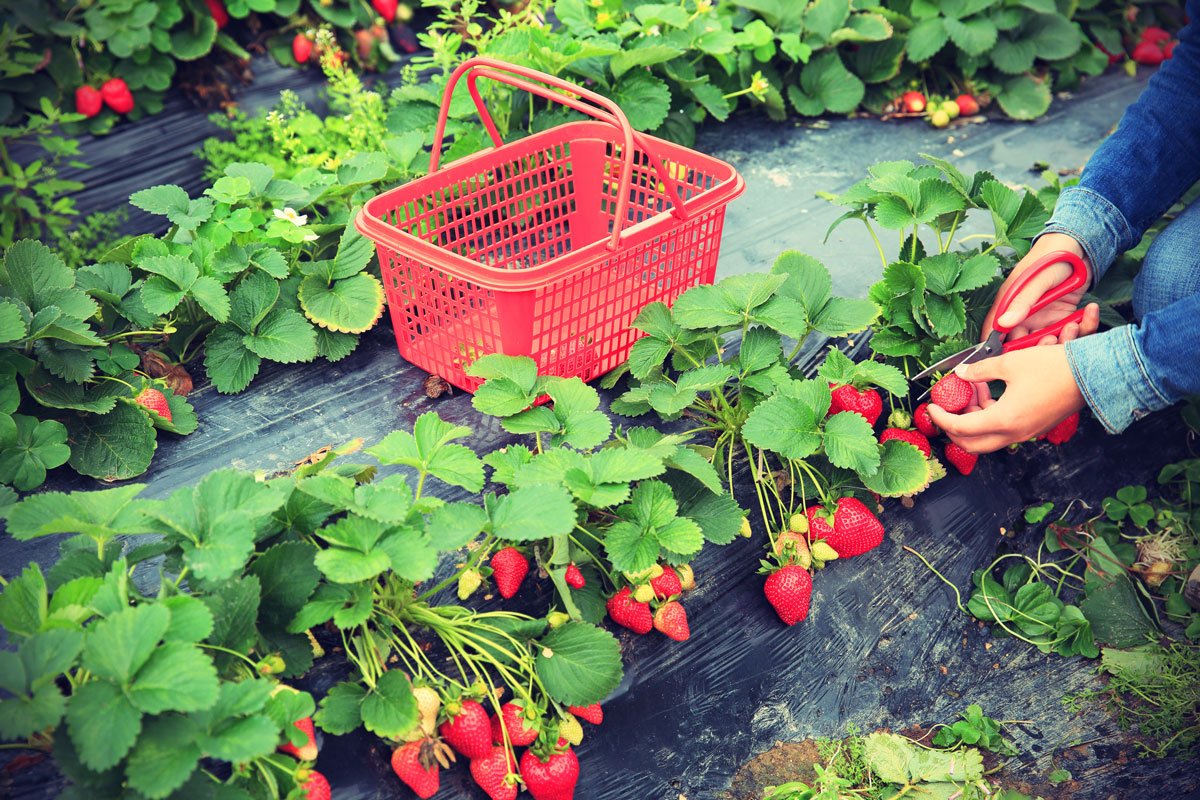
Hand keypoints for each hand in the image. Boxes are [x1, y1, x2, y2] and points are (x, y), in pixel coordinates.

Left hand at [927, 345, 1084, 452]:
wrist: (1094, 374)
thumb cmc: (1054, 368)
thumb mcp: (1011, 363)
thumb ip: (981, 371)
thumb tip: (962, 374)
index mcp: (1004, 420)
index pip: (960, 429)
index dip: (941, 418)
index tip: (932, 407)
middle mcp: (1014, 434)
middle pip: (972, 443)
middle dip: (954, 427)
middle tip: (949, 406)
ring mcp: (1027, 433)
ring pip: (989, 438)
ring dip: (974, 419)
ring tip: (972, 390)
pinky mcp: (1036, 427)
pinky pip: (1005, 430)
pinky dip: (991, 417)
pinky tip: (991, 392)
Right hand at [982, 232, 1099, 343]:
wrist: (1082, 245)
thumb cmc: (1053, 257)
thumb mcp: (1037, 280)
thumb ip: (1022, 302)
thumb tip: (1002, 324)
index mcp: (1009, 304)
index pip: (995, 331)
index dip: (997, 349)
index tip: (1006, 362)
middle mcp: (1023, 314)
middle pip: (1023, 343)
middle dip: (1037, 349)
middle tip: (1051, 341)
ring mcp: (1044, 317)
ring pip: (1048, 341)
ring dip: (1062, 340)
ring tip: (1072, 326)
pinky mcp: (1063, 317)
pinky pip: (1069, 332)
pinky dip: (1081, 328)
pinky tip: (1087, 314)